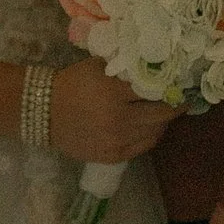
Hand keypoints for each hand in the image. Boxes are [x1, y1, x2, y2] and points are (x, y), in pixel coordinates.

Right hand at [49, 61, 171, 165]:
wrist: (43, 112)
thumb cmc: (72, 84)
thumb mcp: (97, 67)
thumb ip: (125, 66)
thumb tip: (155, 66)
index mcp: (113, 93)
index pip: (154, 88)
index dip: (169, 83)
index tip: (179, 80)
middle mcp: (118, 120)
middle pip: (161, 113)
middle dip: (174, 105)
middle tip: (181, 97)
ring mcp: (116, 141)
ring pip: (155, 132)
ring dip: (164, 121)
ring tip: (166, 111)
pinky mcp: (112, 156)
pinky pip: (143, 146)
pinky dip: (152, 135)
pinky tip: (152, 126)